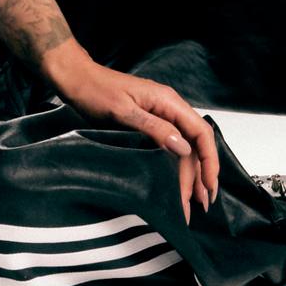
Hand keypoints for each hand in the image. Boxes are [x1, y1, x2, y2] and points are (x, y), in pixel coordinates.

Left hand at [43, 52, 220, 220]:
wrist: (76, 79)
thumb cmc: (96, 91)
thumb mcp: (123, 111)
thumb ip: (154, 128)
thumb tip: (183, 148)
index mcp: (168, 102)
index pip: (201, 133)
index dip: (209, 161)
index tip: (209, 186)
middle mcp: (169, 108)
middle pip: (194, 145)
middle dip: (200, 175)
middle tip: (201, 206)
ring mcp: (160, 116)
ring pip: (184, 148)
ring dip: (189, 175)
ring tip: (192, 202)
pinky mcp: (150, 123)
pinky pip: (170, 146)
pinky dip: (175, 167)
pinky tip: (176, 182)